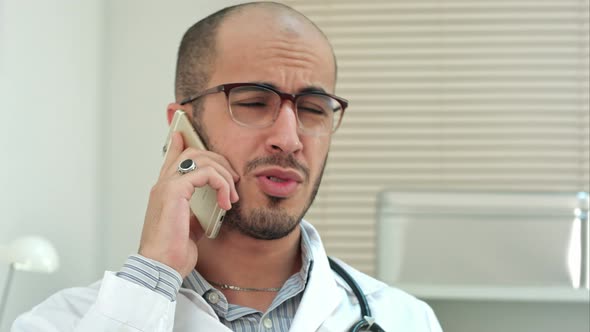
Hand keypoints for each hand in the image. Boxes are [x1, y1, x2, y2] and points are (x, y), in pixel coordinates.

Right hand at [138, 132, 238, 277]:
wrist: (161, 267)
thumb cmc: (173, 252)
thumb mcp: (191, 226)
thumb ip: (198, 210)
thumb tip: (215, 204)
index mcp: (165, 192)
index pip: (172, 159)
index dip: (179, 143)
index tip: (184, 133)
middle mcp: (163, 185)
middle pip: (192, 154)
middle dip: (219, 161)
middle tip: (234, 180)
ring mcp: (167, 186)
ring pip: (201, 159)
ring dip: (224, 174)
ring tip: (232, 196)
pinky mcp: (174, 191)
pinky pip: (205, 173)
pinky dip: (221, 184)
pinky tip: (226, 202)